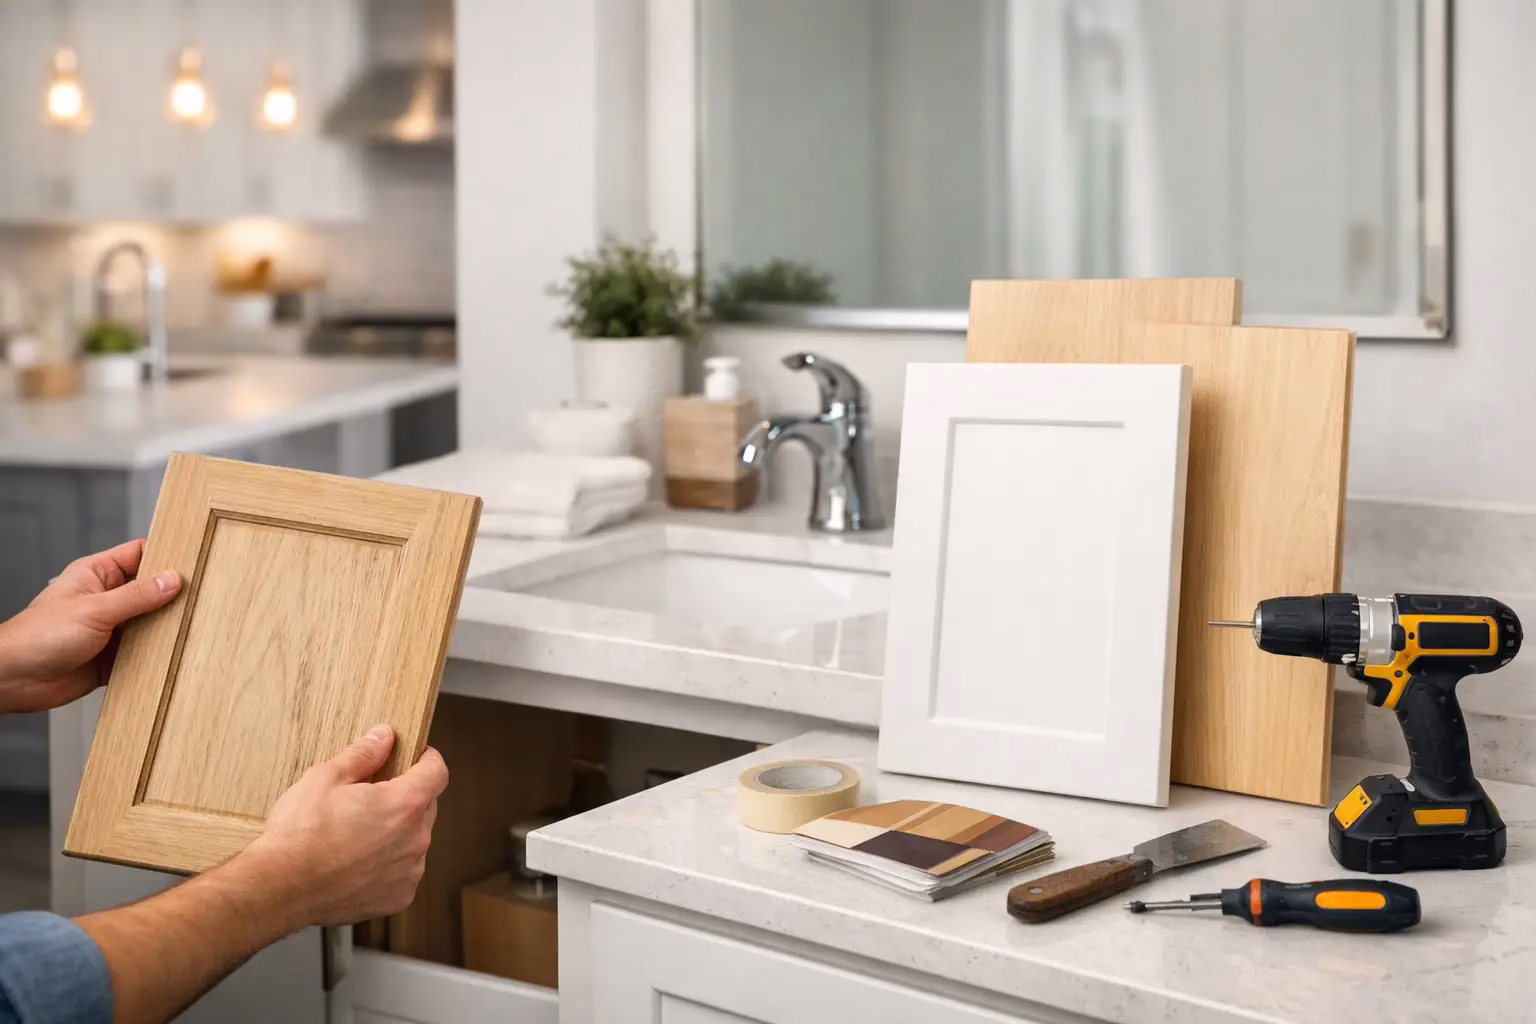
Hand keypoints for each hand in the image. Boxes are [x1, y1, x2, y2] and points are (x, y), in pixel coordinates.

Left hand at [0, 539, 181, 714]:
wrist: (15, 680)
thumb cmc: (37, 637)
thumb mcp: (94, 609)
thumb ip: (136, 596)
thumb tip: (171, 580)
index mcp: (97, 575)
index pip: (139, 554)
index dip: (166, 555)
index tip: (193, 561)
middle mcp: (107, 600)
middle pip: (151, 590)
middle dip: (173, 595)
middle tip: (202, 596)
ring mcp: (112, 629)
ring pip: (152, 623)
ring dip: (167, 627)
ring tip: (193, 626)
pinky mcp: (115, 657)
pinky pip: (146, 653)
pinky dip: (159, 655)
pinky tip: (175, 654)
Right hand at [245, 725, 448, 926]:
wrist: (279, 888)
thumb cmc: (300, 835)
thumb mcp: (326, 778)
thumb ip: (363, 754)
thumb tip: (383, 737)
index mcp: (404, 805)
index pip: (437, 772)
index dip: (428, 760)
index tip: (417, 757)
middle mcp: (415, 840)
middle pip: (426, 806)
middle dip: (406, 797)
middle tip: (373, 797)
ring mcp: (408, 872)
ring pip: (414, 840)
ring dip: (397, 833)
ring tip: (358, 834)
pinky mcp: (397, 898)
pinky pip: (402, 872)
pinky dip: (388, 865)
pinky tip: (357, 861)